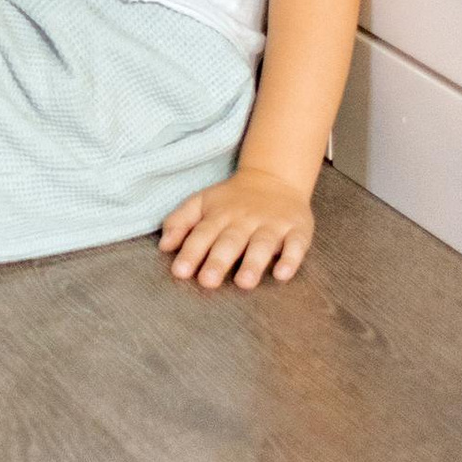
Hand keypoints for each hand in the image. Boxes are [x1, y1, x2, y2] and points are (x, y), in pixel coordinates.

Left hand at [158, 167, 316, 290]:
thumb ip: (180, 221)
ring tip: (243, 283)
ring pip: (262, 244)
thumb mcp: (202, 202)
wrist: (274, 178)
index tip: (179, 272)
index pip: (202, 234)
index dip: (190, 253)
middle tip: (207, 282)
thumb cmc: (232, 200)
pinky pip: (296, 245)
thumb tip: (163, 246)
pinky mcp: (297, 229)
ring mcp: (272, 225)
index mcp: (219, 215)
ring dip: (253, 263)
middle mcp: (245, 220)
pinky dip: (290, 259)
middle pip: (230, 241)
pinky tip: (282, 274)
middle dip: (218, 261)